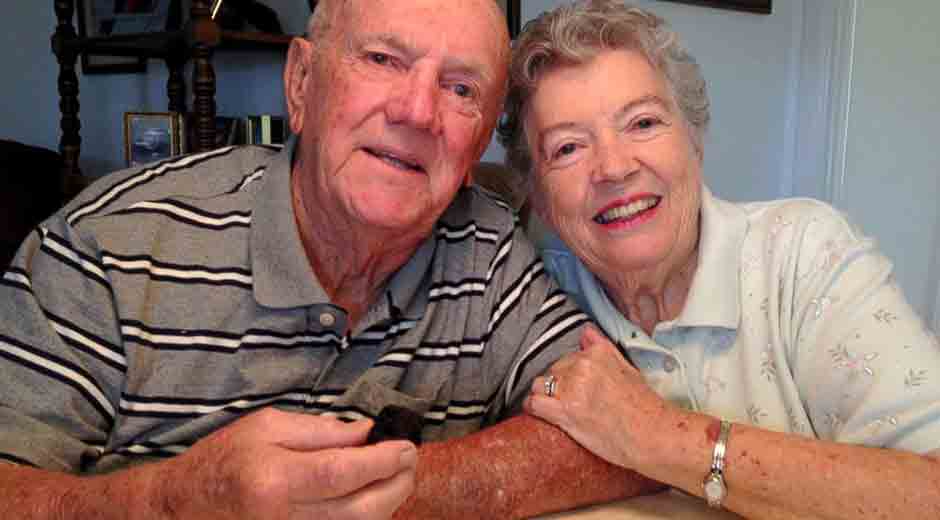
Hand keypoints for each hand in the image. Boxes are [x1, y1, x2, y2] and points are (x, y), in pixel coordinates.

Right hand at [158, 408, 416, 519]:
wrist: (184, 505)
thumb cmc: (224, 459)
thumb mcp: (268, 426)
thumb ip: (322, 431)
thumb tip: (369, 432)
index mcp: (274, 480)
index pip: (343, 473)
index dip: (383, 461)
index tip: (406, 445)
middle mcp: (284, 518)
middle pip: (361, 511)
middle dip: (397, 484)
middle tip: (409, 460)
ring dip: (388, 502)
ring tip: (396, 474)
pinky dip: (366, 517)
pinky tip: (371, 496)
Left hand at [524, 326, 677, 470]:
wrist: (652, 435)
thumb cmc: (643, 407)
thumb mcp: (627, 369)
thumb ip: (602, 348)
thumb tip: (586, 331)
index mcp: (598, 353)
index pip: (569, 357)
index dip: (571, 374)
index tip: (578, 387)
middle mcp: (582, 366)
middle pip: (553, 370)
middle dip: (559, 385)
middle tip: (573, 402)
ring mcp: (572, 388)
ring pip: (540, 384)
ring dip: (544, 395)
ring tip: (557, 408)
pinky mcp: (564, 411)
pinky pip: (534, 403)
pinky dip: (532, 408)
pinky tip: (537, 413)